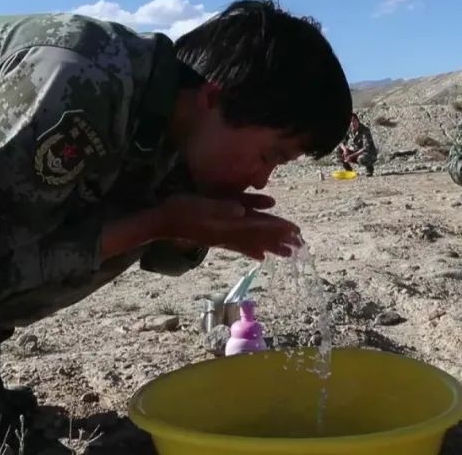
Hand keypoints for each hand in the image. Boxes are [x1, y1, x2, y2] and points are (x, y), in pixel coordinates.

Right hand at [157, 193, 300, 260]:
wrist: (161, 223)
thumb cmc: (179, 211)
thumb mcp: (200, 205)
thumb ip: (220, 208)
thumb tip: (241, 210)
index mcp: (227, 226)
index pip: (259, 228)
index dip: (277, 230)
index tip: (295, 233)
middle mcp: (228, 235)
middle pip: (259, 239)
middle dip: (279, 241)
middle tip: (300, 247)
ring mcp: (222, 238)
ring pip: (251, 244)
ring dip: (270, 247)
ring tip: (287, 253)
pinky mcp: (216, 238)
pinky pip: (238, 246)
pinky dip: (251, 250)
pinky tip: (260, 257)